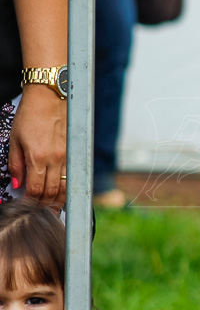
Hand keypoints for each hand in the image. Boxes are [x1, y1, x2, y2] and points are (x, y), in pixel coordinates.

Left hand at [9, 86, 65, 205]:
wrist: (51, 97)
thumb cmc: (30, 116)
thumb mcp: (14, 140)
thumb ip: (16, 165)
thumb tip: (17, 184)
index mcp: (37, 157)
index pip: (35, 190)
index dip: (30, 202)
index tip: (26, 208)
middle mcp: (55, 159)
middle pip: (52, 192)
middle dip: (45, 206)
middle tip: (39, 213)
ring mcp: (68, 156)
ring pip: (65, 187)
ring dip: (58, 200)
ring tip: (52, 209)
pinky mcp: (74, 151)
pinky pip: (72, 176)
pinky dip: (67, 188)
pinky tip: (63, 194)